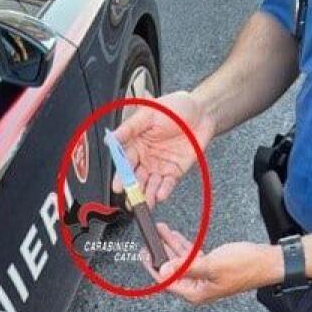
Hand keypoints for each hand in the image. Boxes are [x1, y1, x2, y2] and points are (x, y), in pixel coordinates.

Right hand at [113, 91, 215, 206]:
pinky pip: (168, 183)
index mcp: (135, 144)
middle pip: (135, 177)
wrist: (202, 111)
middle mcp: (145, 157)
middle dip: (132, 189)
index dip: (121, 175)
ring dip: (146, 194)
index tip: (118, 186)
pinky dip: (164, 190)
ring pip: (150, 184)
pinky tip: (160, 196)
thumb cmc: (174, 108)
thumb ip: (129, 128)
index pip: (125, 162)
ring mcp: (160, 165)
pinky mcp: (175, 171)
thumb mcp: (148, 114)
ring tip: (144, 203)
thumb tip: (110, 139)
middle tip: (129, 199)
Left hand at [144, 224, 283, 304]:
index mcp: (195, 293)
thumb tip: (163, 270)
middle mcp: (197, 287)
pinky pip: (190, 256)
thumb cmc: (245, 266)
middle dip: (160, 252)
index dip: (152, 266)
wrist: (268, 261)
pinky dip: (182, 246)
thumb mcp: (211, 265)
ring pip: (180, 260)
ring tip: (160, 230)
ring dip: (170, 245)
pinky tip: (173, 235)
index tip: (143, 253)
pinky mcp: (209, 267)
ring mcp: (203, 277)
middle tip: (148, 238)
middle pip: (171, 269)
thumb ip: (186, 268)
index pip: (166, 282)